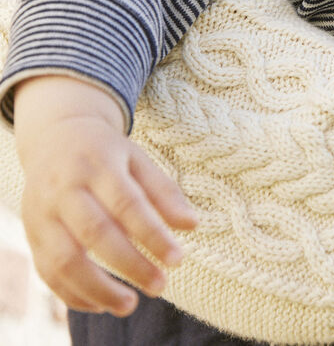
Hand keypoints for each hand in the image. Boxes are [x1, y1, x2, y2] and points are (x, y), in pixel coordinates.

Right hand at [13, 75, 197, 315]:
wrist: (55, 137)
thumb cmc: (106, 152)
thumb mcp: (137, 159)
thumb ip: (164, 191)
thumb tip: (192, 225)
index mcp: (99, 164)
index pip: (127, 204)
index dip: (152, 234)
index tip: (177, 259)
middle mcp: (66, 189)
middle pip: (96, 232)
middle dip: (130, 264)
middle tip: (160, 286)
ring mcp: (43, 213)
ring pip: (64, 259)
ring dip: (98, 289)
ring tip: (130, 304)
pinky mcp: (32, 234)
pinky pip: (47, 272)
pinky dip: (73, 294)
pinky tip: (101, 303)